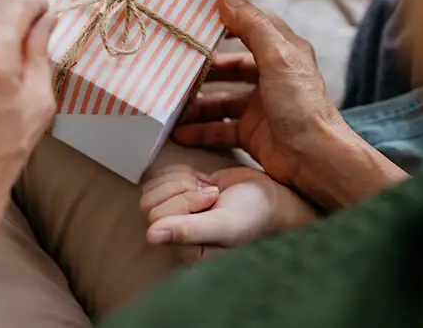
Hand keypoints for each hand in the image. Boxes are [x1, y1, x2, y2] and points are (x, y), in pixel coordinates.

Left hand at [140, 165, 315, 262]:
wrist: (273, 196)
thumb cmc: (254, 214)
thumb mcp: (224, 223)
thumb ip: (188, 230)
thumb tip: (151, 236)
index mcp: (184, 250)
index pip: (156, 218)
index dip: (184, 202)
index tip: (212, 201)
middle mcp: (176, 235)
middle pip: (149, 203)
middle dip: (183, 189)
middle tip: (211, 194)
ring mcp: (176, 214)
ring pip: (152, 188)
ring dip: (182, 180)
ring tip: (209, 189)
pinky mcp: (179, 194)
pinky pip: (161, 177)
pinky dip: (182, 172)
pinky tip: (203, 181)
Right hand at [174, 0, 406, 209]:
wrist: (316, 161)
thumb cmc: (302, 105)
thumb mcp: (277, 57)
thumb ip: (251, 25)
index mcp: (282, 52)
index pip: (251, 27)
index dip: (226, 20)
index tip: (195, 18)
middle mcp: (272, 77)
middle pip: (231, 66)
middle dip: (204, 67)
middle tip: (174, 66)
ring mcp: (261, 107)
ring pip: (221, 99)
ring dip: (197, 102)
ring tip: (171, 103)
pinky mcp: (252, 133)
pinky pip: (220, 128)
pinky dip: (200, 130)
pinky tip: (179, 132)